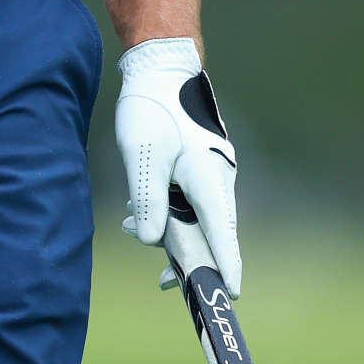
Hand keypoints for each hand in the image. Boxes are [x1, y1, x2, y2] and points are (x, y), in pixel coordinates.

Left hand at [114, 36, 240, 294]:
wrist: (161, 69)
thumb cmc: (153, 110)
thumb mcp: (143, 156)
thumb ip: (149, 199)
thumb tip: (153, 242)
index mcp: (210, 180)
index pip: (222, 234)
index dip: (226, 266)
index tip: (229, 294)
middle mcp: (217, 180)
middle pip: (209, 232)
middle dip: (187, 256)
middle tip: (165, 282)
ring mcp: (210, 173)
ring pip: (194, 217)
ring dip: (168, 229)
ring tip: (133, 226)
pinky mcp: (198, 168)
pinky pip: (186, 201)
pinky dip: (166, 211)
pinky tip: (139, 211)